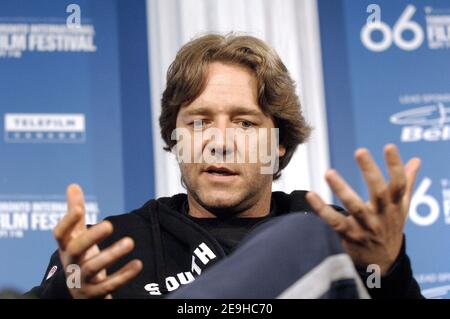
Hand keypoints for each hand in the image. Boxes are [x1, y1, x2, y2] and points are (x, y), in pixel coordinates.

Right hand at [53, 184, 142, 297]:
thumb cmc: (81, 257)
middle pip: (76, 250)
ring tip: (130, 242)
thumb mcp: (77, 236)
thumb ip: (76, 213)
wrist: (82, 293)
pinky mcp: (94, 294)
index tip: (78, 209)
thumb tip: (73, 185)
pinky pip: (109, 286)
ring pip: (93, 268)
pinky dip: (124, 275)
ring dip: (111, 255)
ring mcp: (81, 280)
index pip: (60, 234)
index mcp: (66, 247)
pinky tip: (138, 264)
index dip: (67, 222)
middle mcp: (71, 263)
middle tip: (109, 224)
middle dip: (91, 237)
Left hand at [306, 144, 420, 273]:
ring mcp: (365, 227)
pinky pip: (333, 221)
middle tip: (360, 151)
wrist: (382, 263)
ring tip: (329, 172)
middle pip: (378, 192)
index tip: (389, 147)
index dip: (396, 166)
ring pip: (354, 207)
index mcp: (395, 206)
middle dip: (370, 172)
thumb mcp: (402, 207)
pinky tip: (310, 195)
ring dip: (342, 189)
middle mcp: (382, 216)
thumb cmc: (390, 227)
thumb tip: (415, 160)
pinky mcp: (348, 235)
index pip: (399, 184)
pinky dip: (321, 209)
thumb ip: (406, 182)